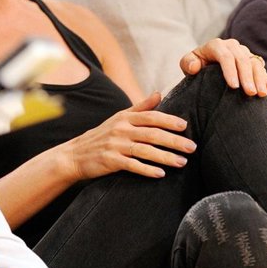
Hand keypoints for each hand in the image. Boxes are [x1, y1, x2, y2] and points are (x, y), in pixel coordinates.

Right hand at [61, 91, 196, 181]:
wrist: (75, 154)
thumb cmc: (102, 135)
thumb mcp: (119, 118)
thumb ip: (140, 107)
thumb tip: (159, 93)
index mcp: (125, 118)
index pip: (151, 117)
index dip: (168, 121)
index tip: (185, 126)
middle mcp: (121, 129)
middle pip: (152, 134)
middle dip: (174, 141)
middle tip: (192, 147)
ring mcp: (115, 145)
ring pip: (145, 151)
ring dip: (165, 157)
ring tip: (182, 162)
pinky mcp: (110, 161)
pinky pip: (132, 165)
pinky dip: (147, 169)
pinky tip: (160, 174)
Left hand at [180, 38, 266, 96]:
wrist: (206, 65)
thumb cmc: (195, 66)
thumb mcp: (187, 64)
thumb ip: (187, 63)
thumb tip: (195, 66)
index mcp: (216, 45)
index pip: (225, 56)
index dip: (230, 71)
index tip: (234, 87)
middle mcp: (232, 46)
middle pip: (242, 59)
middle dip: (247, 77)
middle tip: (250, 93)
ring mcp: (243, 52)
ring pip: (254, 62)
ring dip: (259, 78)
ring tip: (260, 94)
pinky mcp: (251, 59)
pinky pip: (260, 66)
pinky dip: (264, 77)